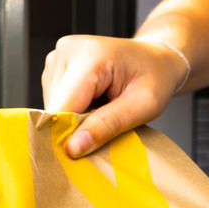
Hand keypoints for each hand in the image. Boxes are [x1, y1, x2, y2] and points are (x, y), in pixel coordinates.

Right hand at [42, 35, 187, 157]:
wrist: (156, 59)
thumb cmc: (155, 78)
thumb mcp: (144, 106)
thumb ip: (109, 125)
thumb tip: (73, 147)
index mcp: (90, 55)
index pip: (61, 106)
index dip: (67, 135)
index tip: (80, 156)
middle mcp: (68, 50)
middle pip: (55, 107)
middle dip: (74, 127)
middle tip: (105, 128)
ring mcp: (58, 56)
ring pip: (53, 106)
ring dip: (74, 119)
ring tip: (102, 110)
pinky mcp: (55, 65)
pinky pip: (55, 100)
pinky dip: (72, 110)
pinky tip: (93, 103)